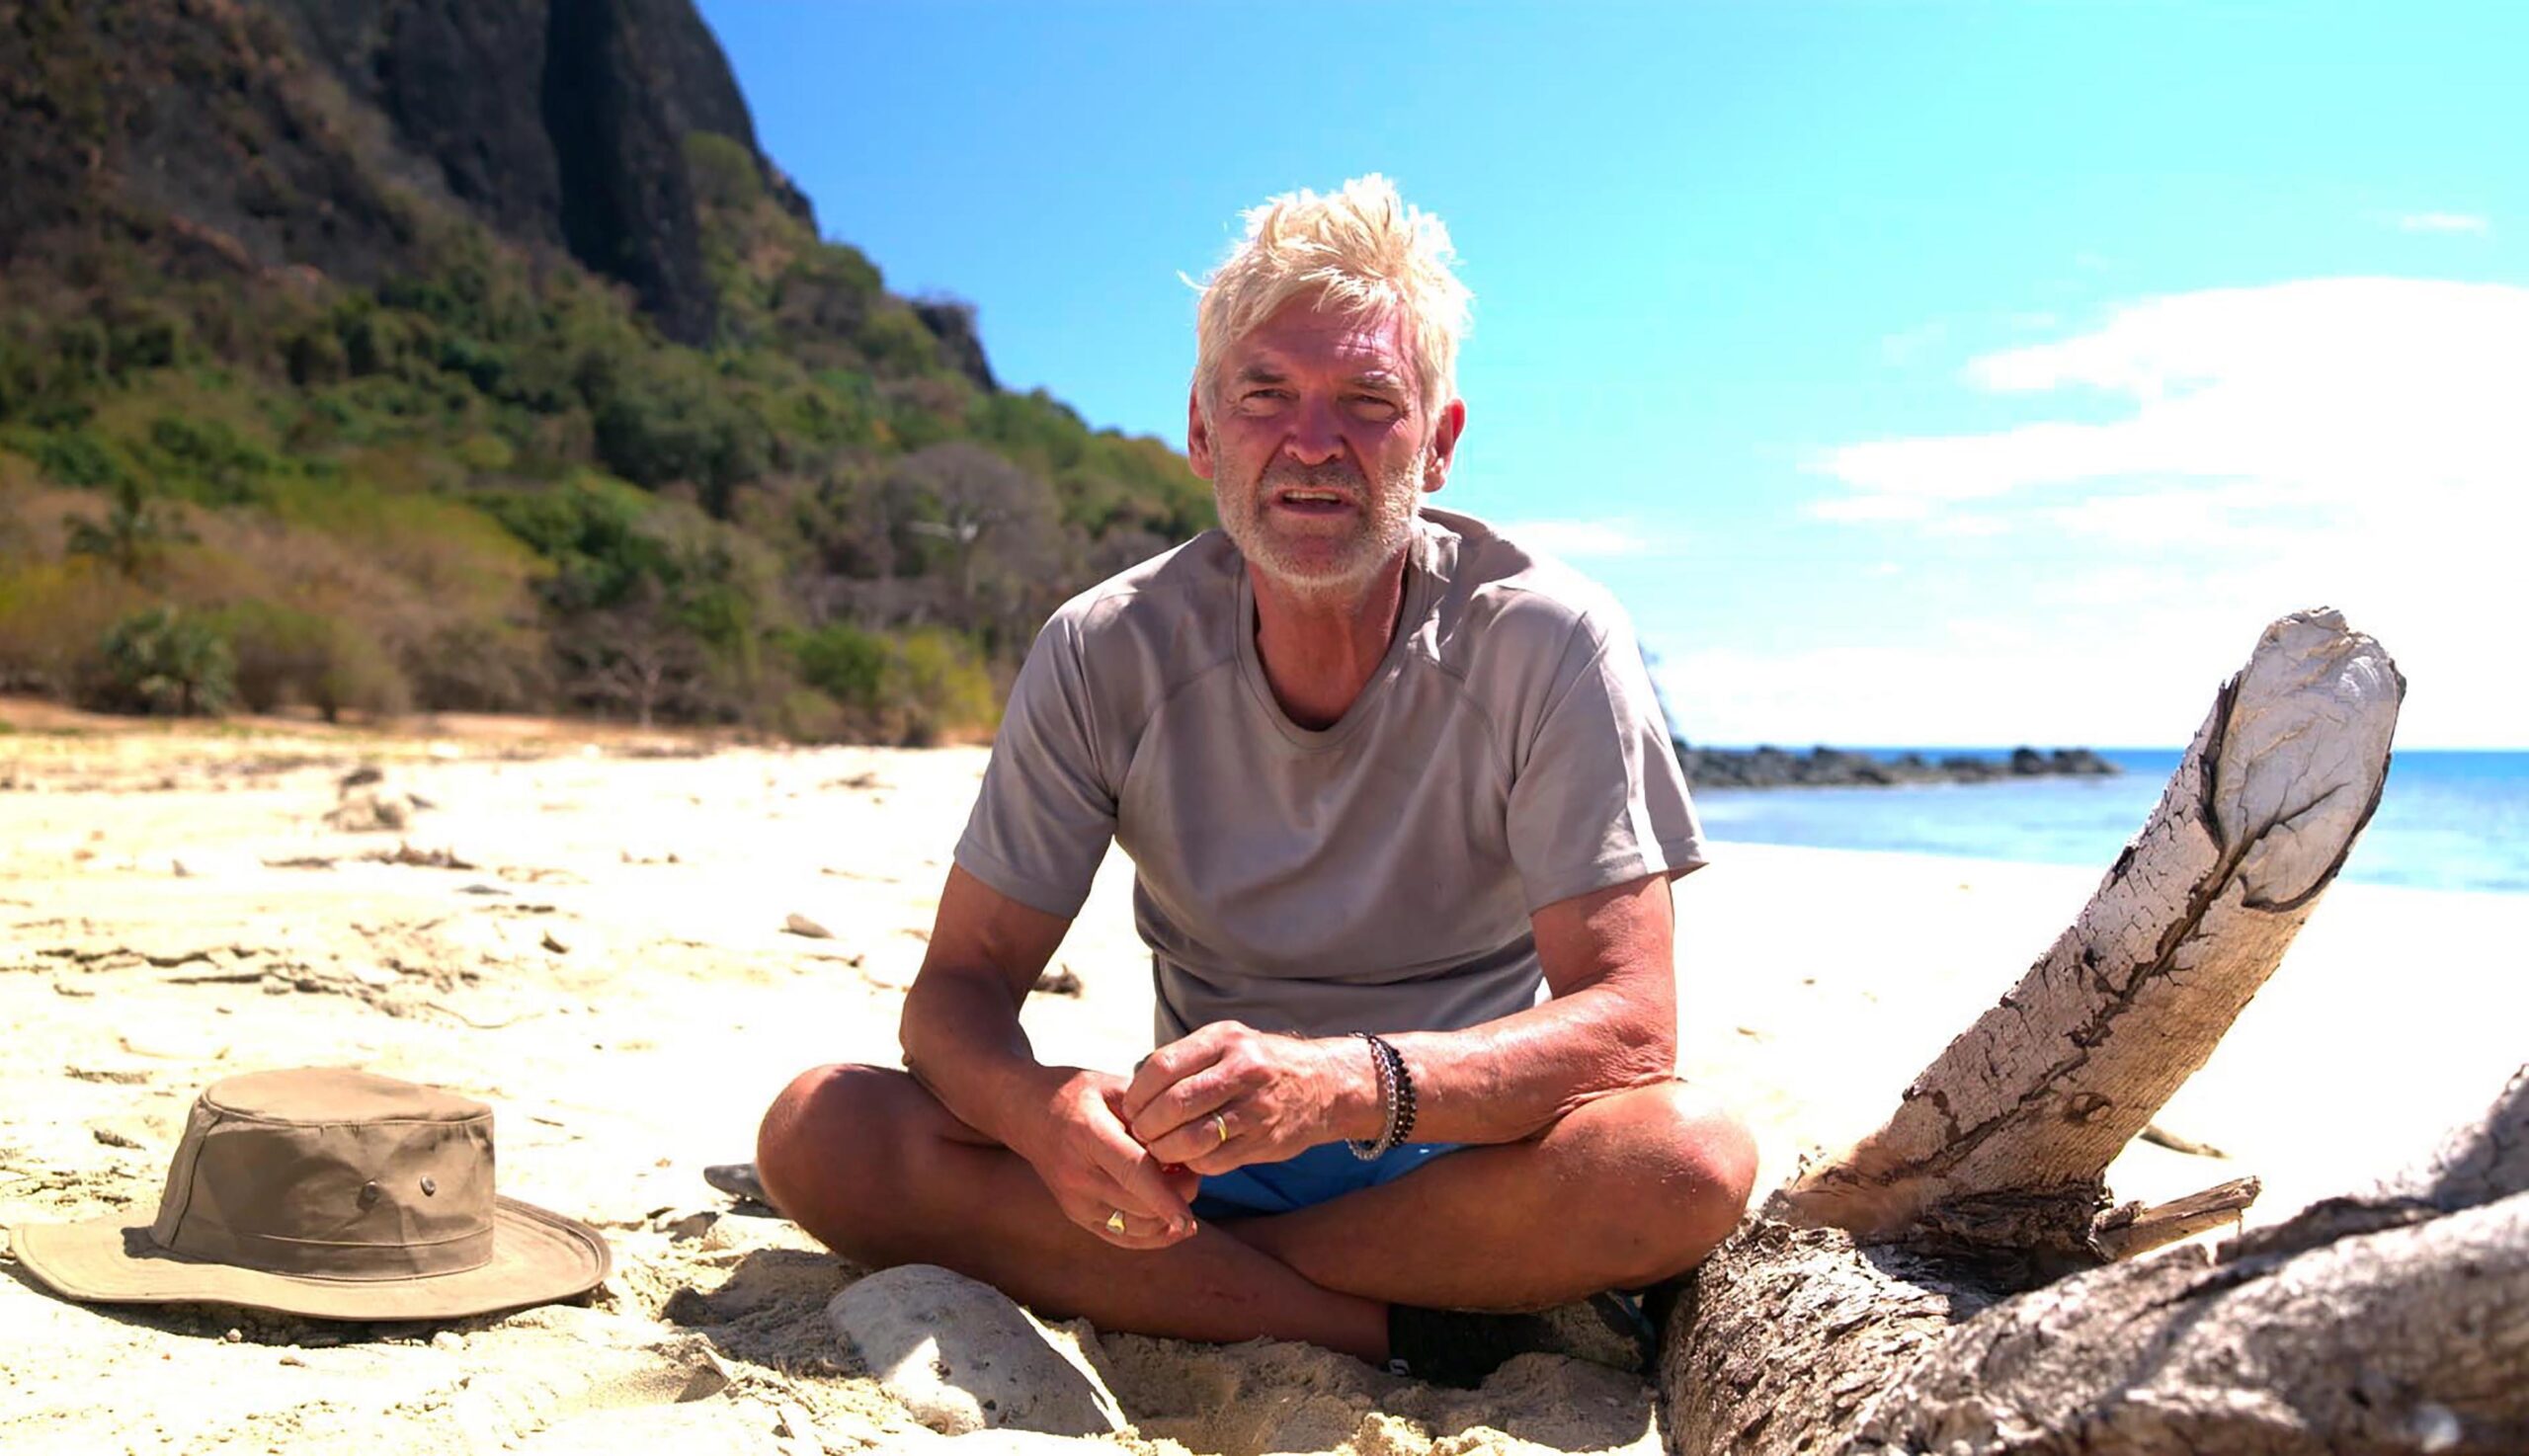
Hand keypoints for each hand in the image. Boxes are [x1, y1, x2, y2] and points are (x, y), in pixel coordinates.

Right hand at [1011, 1068, 1201, 1249]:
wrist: (1027, 1112)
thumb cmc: (1077, 1094)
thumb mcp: (1113, 1086)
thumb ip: (1149, 1113)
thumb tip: (1186, 1142)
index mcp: (1088, 1135)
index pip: (1133, 1172)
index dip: (1165, 1196)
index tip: (1190, 1214)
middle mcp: (1077, 1174)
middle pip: (1138, 1205)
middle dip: (1178, 1197)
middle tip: (1194, 1171)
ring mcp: (1074, 1200)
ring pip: (1134, 1227)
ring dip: (1167, 1216)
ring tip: (1180, 1187)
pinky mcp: (1076, 1215)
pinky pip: (1121, 1238)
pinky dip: (1151, 1235)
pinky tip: (1171, 1222)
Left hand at [1120, 1021, 1368, 1174]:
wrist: (1324, 1086)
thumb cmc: (1262, 1065)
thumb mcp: (1228, 1043)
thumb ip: (1186, 1060)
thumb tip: (1136, 1087)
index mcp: (1225, 1040)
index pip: (1162, 1066)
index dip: (1138, 1093)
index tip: (1131, 1106)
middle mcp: (1242, 1070)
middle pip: (1174, 1105)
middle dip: (1147, 1125)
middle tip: (1141, 1132)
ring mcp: (1256, 1108)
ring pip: (1190, 1138)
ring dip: (1164, 1149)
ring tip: (1160, 1147)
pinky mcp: (1264, 1141)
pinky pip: (1213, 1161)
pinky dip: (1192, 1163)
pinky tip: (1190, 1156)